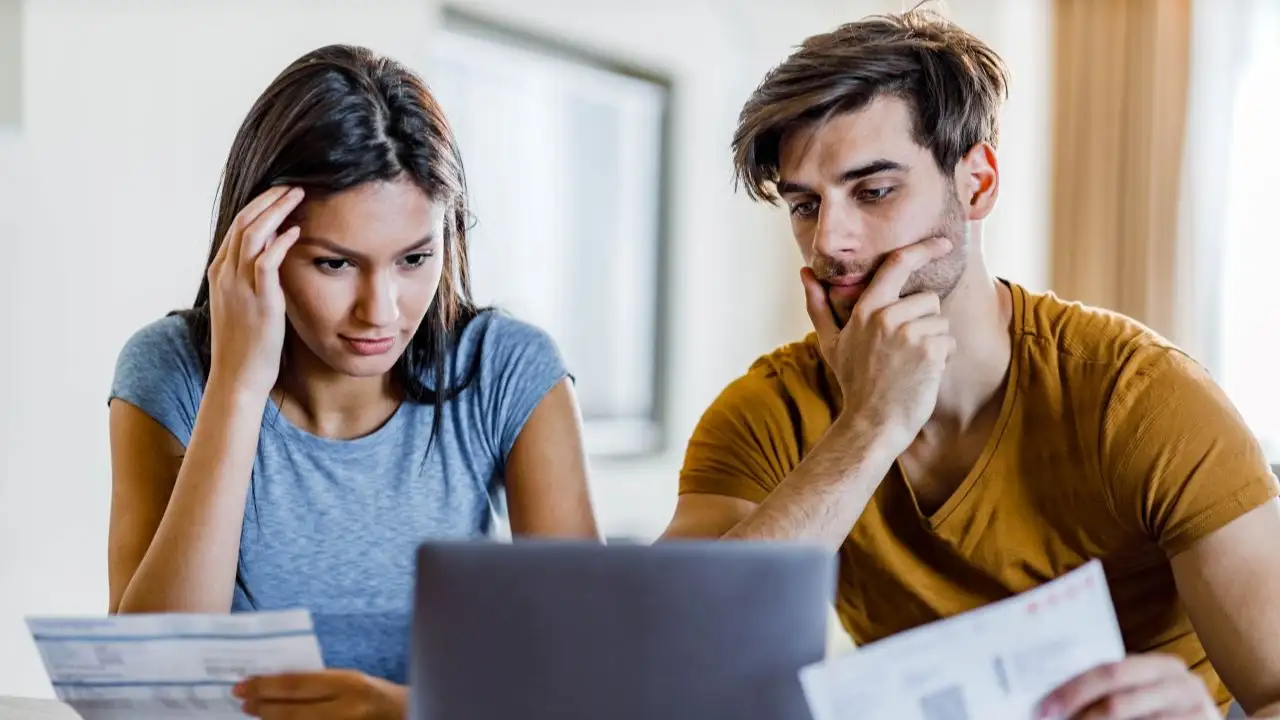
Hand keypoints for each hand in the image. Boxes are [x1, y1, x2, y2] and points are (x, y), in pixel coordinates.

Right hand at [207, 185, 304, 398]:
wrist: (238, 377)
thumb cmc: (247, 345)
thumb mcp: (245, 305)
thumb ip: (255, 281)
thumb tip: (275, 263)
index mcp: (220, 272)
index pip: (237, 226)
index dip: (259, 205)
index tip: (281, 192)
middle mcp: (225, 274)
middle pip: (243, 221)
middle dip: (269, 199)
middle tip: (293, 184)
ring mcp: (238, 285)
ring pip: (253, 233)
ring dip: (276, 210)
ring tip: (298, 195)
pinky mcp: (257, 299)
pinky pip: (266, 261)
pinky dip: (281, 241)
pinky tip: (297, 230)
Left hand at [233, 669, 406, 719]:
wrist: (403, 715)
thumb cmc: (373, 693)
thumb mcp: (349, 680)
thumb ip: (320, 682)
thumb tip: (278, 683)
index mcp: (348, 684)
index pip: (297, 684)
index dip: (266, 685)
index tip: (244, 683)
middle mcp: (344, 709)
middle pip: (291, 710)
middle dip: (262, 705)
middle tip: (242, 698)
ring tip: (253, 711)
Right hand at [801, 237, 955, 447]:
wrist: (872, 422)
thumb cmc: (854, 382)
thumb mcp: (831, 342)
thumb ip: (818, 305)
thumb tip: (804, 274)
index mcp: (866, 309)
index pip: (897, 265)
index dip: (923, 249)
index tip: (943, 242)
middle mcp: (887, 316)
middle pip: (928, 298)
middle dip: (924, 320)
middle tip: (905, 349)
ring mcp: (909, 333)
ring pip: (940, 321)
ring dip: (934, 341)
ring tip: (911, 364)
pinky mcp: (929, 351)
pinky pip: (949, 342)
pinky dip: (943, 358)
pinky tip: (922, 374)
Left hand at [1036, 654, 1219, 718]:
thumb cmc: (1163, 711)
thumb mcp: (1141, 693)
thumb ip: (1110, 691)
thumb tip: (1054, 702)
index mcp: (1162, 667)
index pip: (1109, 672)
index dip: (1073, 689)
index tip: (1043, 707)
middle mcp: (1183, 685)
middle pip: (1118, 700)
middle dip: (1079, 712)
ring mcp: (1196, 712)